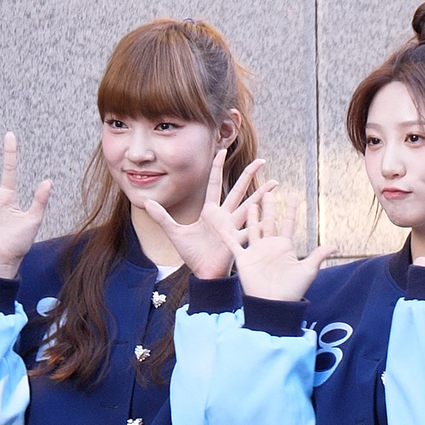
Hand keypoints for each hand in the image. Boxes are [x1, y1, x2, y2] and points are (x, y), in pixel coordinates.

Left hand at [145, 150, 272, 279]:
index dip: (217, 167)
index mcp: (211, 212)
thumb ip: (162, 217)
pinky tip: (270, 212)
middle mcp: (225, 216)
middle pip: (239, 190)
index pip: (215, 184)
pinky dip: (260, 221)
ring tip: (275, 183)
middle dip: (250, 174)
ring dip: (262, 195)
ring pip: (250, 206)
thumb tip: (149, 202)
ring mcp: (233, 227)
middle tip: (261, 160)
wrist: (203, 273)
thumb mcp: (174, 232)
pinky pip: (250, 228)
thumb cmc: (192, 254)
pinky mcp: (236, 240)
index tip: (222, 150)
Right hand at [226, 191, 334, 302]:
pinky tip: (220, 224)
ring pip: (253, 228)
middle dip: (269, 206)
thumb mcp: (307, 271)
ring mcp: (256, 251)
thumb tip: (335, 247)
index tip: (293, 195)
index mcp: (285, 246)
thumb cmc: (292, 290)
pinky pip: (233, 244)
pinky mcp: (243, 259)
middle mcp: (270, 246)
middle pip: (270, 221)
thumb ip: (318, 256)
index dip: (291, 209)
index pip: (288, 223)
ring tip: (252, 202)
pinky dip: (227, 234)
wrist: (273, 304)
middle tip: (269, 190)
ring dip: (252, 216)